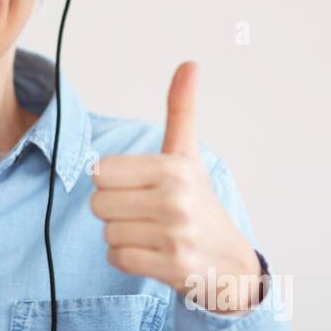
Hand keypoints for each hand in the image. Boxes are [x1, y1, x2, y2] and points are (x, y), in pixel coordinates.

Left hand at [90, 61, 262, 313]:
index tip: (138, 188)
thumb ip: (181, 111)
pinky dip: (127, 259)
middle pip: (99, 204)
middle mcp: (176, 199)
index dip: (112, 183)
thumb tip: (190, 64)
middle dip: (115, 212)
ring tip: (152, 234)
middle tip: (145, 214)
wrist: (231, 264)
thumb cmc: (200, 205)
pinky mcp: (172, 266)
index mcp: (174, 168)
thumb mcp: (188, 156)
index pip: (100, 173)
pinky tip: (152, 254)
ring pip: (107, 233)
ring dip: (122, 237)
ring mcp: (176, 235)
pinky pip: (118, 258)